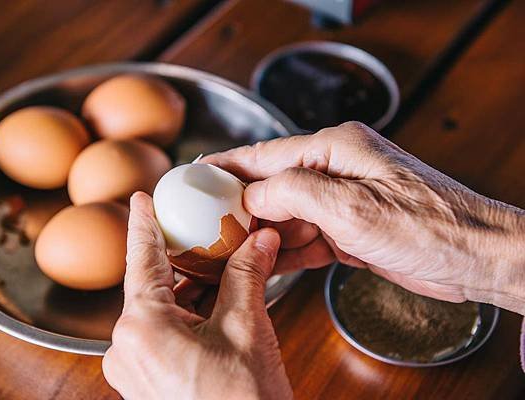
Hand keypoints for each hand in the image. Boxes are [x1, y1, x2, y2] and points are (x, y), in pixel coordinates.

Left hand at [103, 192, 292, 399]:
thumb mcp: (246, 328)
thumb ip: (247, 275)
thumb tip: (261, 239)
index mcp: (141, 326)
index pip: (142, 259)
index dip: (143, 223)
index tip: (140, 198)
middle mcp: (125, 348)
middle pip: (154, 285)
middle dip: (182, 259)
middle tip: (202, 232)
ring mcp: (133, 369)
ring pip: (160, 311)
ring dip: (190, 289)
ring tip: (219, 267)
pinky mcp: (147, 382)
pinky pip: (163, 334)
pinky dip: (187, 315)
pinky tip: (213, 303)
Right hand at [203, 122, 523, 311]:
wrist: (476, 258)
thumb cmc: (427, 225)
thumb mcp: (350, 206)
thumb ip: (292, 193)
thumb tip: (250, 194)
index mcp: (334, 149)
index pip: (266, 154)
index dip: (226, 165)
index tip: (194, 175)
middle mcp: (336, 170)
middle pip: (273, 186)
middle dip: (240, 206)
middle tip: (205, 223)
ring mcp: (343, 201)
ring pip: (287, 215)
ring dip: (262, 233)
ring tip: (227, 249)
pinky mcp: (350, 229)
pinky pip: (307, 238)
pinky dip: (287, 252)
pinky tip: (265, 263)